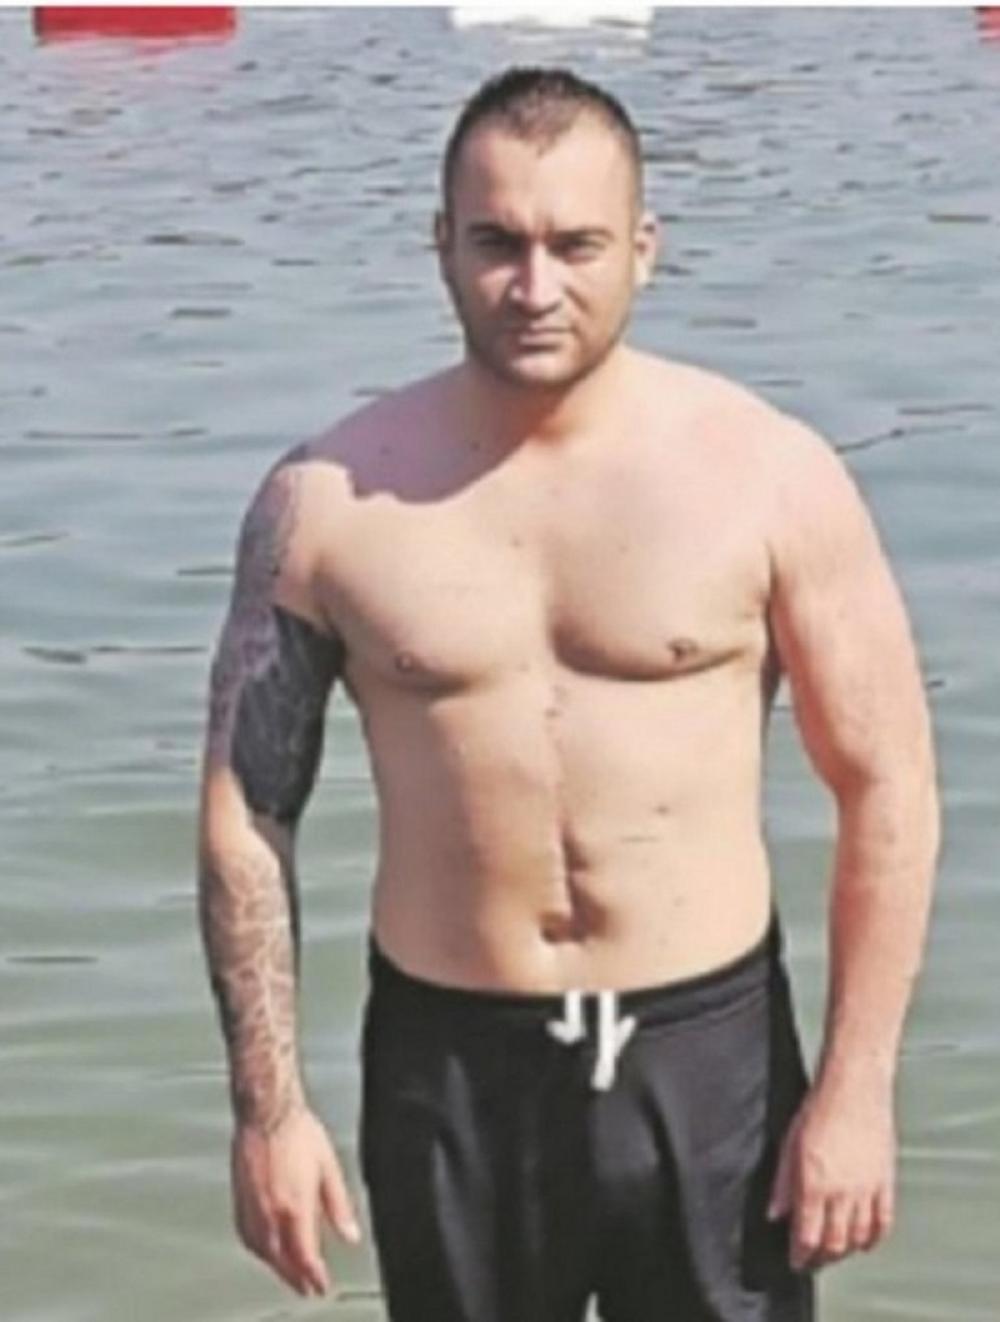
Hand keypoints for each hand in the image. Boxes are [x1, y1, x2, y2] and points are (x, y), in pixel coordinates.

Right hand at [230, 1105, 361, 1295]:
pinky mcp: (239, 1200)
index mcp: (294, 1207)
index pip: (304, 1256)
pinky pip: (246, 1237)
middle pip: (281, 1260)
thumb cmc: (297, 1132)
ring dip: (276, 1267)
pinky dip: (258, 1250)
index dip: (314, 1277)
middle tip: (306, 1288)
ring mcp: (251, 1207)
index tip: (321, 1286)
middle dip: (295, 1278)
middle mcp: (270, 1213)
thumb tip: (350, 1234)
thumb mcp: (329, 1168)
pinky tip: (265, 1249)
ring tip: (288, 1274)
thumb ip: (339, 1206)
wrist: (267, 1113)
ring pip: (261, 1252)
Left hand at [767, 1080, 895, 1271]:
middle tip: (813, 1261)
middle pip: (834, 1243)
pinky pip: (883, 1221)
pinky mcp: (886, 1181)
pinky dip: (874, 1237)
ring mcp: (867, 1188)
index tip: (795, 1261)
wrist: (854, 1087)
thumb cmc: (819, 1108)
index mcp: (814, 1182)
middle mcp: (842, 1191)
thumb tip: (775, 1214)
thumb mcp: (790, 1144)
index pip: (807, 1235)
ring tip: (835, 1251)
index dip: (800, 1254)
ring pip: (859, 1237)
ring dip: (846, 1251)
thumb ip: (783, 1183)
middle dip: (821, 1258)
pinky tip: (865, 1241)